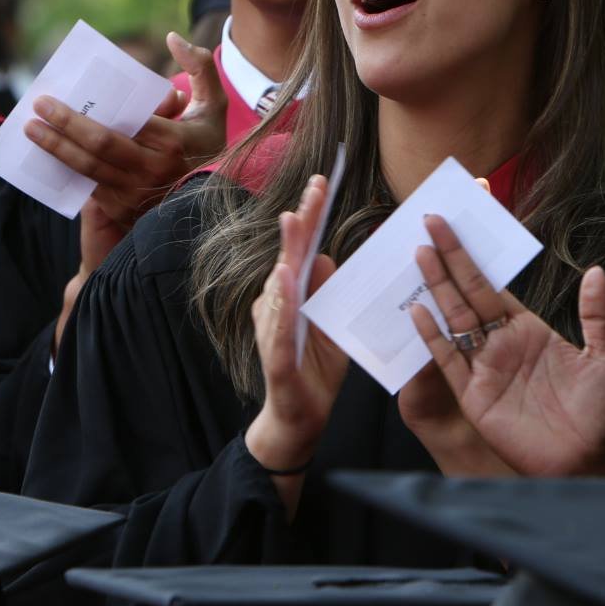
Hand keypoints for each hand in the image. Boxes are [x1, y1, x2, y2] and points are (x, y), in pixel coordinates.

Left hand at [28, 33, 225, 238]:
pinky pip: (88, 186)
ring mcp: (136, 194)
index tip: (54, 98)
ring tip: (32, 130)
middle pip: (99, 145)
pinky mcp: (122, 209)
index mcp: (172, 141)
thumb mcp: (215, 105)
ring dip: (55, 149)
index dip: (84, 114)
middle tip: (37, 107)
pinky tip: (47, 154)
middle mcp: (152, 170)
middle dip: (63, 125)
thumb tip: (172, 39)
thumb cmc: (205, 144)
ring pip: (88, 169)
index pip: (124, 123)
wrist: (207, 200)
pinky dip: (66, 168)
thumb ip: (201, 67)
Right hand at [244, 174, 347, 478]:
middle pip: (290, 257)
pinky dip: (281, 303)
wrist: (299, 420)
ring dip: (288, 252)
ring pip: (280, 286)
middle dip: (301, 222)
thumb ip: (327, 292)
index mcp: (294, 296)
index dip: (310, 218)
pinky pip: (279, 326)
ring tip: (295, 220)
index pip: (303, 250)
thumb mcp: (331, 326)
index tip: (319, 185)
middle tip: (313, 189)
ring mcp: (272, 329)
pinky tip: (285, 280)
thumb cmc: (315, 370)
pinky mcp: (275, 357)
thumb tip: (326, 256)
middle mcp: (278, 306)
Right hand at [408, 215, 604, 476]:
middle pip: (469, 293)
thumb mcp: (604, 359)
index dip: (477, 256)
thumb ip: (596, 316)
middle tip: (432, 221)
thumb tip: (597, 271)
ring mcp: (483, 367)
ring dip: (437, 286)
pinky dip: (433, 337)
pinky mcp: (473, 395)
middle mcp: (500, 343)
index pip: (495, 285)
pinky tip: (419, 311)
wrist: (583, 462)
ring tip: (421, 252)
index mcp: (526, 330)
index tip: (463, 225)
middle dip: (451, 258)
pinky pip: (448, 361)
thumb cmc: (596, 414)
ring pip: (454, 318)